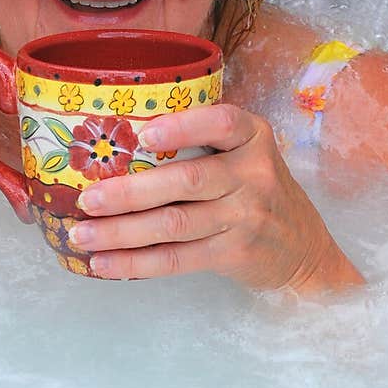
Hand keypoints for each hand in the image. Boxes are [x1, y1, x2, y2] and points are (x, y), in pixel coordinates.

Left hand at [69, 104, 363, 292]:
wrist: (305, 250)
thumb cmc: (259, 193)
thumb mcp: (247, 156)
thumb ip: (204, 145)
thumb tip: (119, 146)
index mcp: (252, 138)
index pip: (222, 123)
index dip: (183, 127)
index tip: (145, 134)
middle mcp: (253, 174)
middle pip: (186, 180)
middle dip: (130, 191)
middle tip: (86, 200)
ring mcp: (246, 216)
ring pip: (174, 224)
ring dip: (122, 232)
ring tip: (82, 236)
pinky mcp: (235, 253)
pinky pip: (178, 259)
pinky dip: (137, 263)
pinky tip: (105, 264)